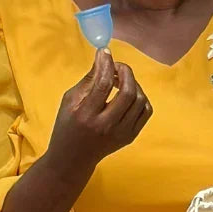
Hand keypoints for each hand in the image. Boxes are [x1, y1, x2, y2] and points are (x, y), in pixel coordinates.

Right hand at [47, 47, 151, 170]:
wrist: (73, 159)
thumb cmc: (67, 127)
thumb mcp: (69, 101)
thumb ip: (88, 80)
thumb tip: (103, 58)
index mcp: (86, 115)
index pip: (102, 84)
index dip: (106, 64)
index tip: (105, 52)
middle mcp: (106, 125)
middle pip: (128, 92)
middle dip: (125, 72)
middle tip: (116, 66)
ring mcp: (121, 133)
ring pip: (140, 101)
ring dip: (134, 83)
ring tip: (121, 80)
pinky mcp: (130, 137)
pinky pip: (146, 111)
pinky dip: (140, 97)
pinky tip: (128, 94)